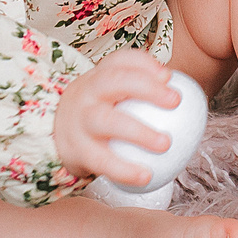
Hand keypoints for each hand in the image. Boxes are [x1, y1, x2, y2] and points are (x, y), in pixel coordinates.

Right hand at [54, 49, 179, 185]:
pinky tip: (146, 175)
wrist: (52, 136)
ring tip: (165, 143)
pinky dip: (124, 169)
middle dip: (146, 87)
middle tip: (175, 101)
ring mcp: (80, 121)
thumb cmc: (95, 113)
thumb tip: (184, 95)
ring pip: (107, 121)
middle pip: (113, 81)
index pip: (119, 61)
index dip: (144, 64)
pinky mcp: (77, 151)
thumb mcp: (109, 96)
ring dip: (138, 132)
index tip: (168, 76)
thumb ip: (140, 93)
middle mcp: (87, 94)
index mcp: (98, 77)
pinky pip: (101, 160)